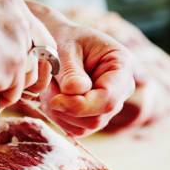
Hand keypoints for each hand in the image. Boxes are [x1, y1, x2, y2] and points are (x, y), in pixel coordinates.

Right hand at [0, 0, 55, 109]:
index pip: (33, 29)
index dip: (25, 51)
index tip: (10, 66)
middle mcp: (18, 16)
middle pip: (41, 52)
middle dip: (24, 72)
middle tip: (1, 84)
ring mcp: (18, 40)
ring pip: (29, 75)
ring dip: (7, 87)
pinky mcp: (13, 64)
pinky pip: (14, 92)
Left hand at [25, 2, 134, 135]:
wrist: (59, 43)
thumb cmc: (64, 40)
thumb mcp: (65, 49)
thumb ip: (71, 72)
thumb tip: (76, 92)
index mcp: (122, 66)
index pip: (108, 98)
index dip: (81, 105)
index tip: (55, 100)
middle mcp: (120, 89)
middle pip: (98, 117)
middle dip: (68, 108)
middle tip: (48, 89)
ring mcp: (108, 106)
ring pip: (85, 126)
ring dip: (60, 112)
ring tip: (50, 87)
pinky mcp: (93, 117)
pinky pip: (75, 128)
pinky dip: (59, 116)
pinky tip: (53, 97)